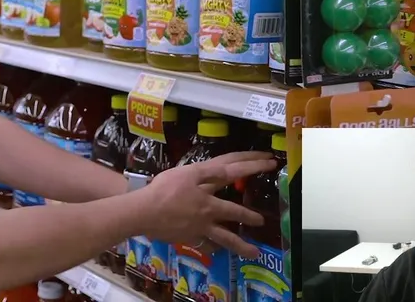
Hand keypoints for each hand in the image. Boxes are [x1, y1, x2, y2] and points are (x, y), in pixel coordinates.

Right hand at [137, 151, 275, 257]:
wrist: (144, 213)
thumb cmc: (163, 190)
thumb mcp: (186, 173)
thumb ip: (209, 172)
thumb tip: (230, 170)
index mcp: (208, 189)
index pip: (234, 173)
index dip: (253, 165)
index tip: (270, 162)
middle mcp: (209, 210)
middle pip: (233, 212)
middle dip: (249, 215)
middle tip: (262, 220)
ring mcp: (201, 226)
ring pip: (225, 237)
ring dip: (241, 245)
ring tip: (254, 253)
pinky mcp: (191, 237)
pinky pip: (206, 243)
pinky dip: (213, 247)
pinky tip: (218, 251)